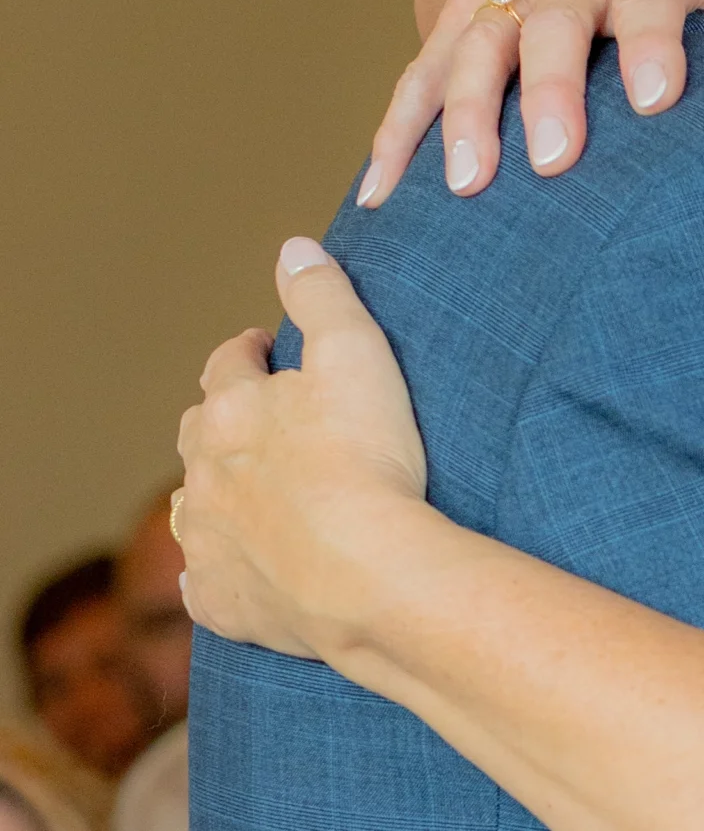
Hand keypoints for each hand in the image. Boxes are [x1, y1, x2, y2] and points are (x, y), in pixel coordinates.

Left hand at [177, 239, 434, 660]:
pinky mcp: (222, 600)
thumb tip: (293, 249)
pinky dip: (222, 567)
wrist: (364, 572)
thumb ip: (323, 295)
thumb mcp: (357, 353)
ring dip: (216, 492)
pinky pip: (207, 581)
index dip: (250, 351)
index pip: (229, 364)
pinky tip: (243, 565)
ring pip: (194, 506)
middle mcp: (204, 473)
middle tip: (264, 417)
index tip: (269, 349)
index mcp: (232, 410)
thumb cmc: (365, 458)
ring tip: (252, 490)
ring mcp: (208, 540)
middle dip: (223, 419)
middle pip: (199, 433)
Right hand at [363, 0, 703, 203]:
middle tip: (553, 159)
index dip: (653, 47)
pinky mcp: (461, 0)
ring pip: (474, 51)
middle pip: (554, 32)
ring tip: (464, 185)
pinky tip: (380, 191)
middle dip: (550, 91)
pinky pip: (420, 69)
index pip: (651, 6)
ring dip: (463, 117)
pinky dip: (395, 129)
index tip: (656, 97)